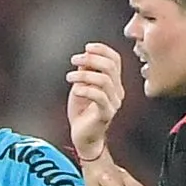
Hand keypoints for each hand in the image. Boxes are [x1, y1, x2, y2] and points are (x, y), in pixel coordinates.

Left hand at [66, 42, 126, 164]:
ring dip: (84, 75)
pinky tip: (75, 90)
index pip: (115, 60)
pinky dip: (85, 89)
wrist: (82, 137)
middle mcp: (117, 91)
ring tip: (69, 77)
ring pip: (105, 80)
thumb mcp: (81, 87)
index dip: (102, 50)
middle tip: (74, 60)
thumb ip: (85, 72)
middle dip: (91, 59)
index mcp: (113, 83)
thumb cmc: (81, 113)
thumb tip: (84, 56)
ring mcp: (113, 103)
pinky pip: (99, 97)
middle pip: (111, 67)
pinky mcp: (106, 114)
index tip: (87, 47)